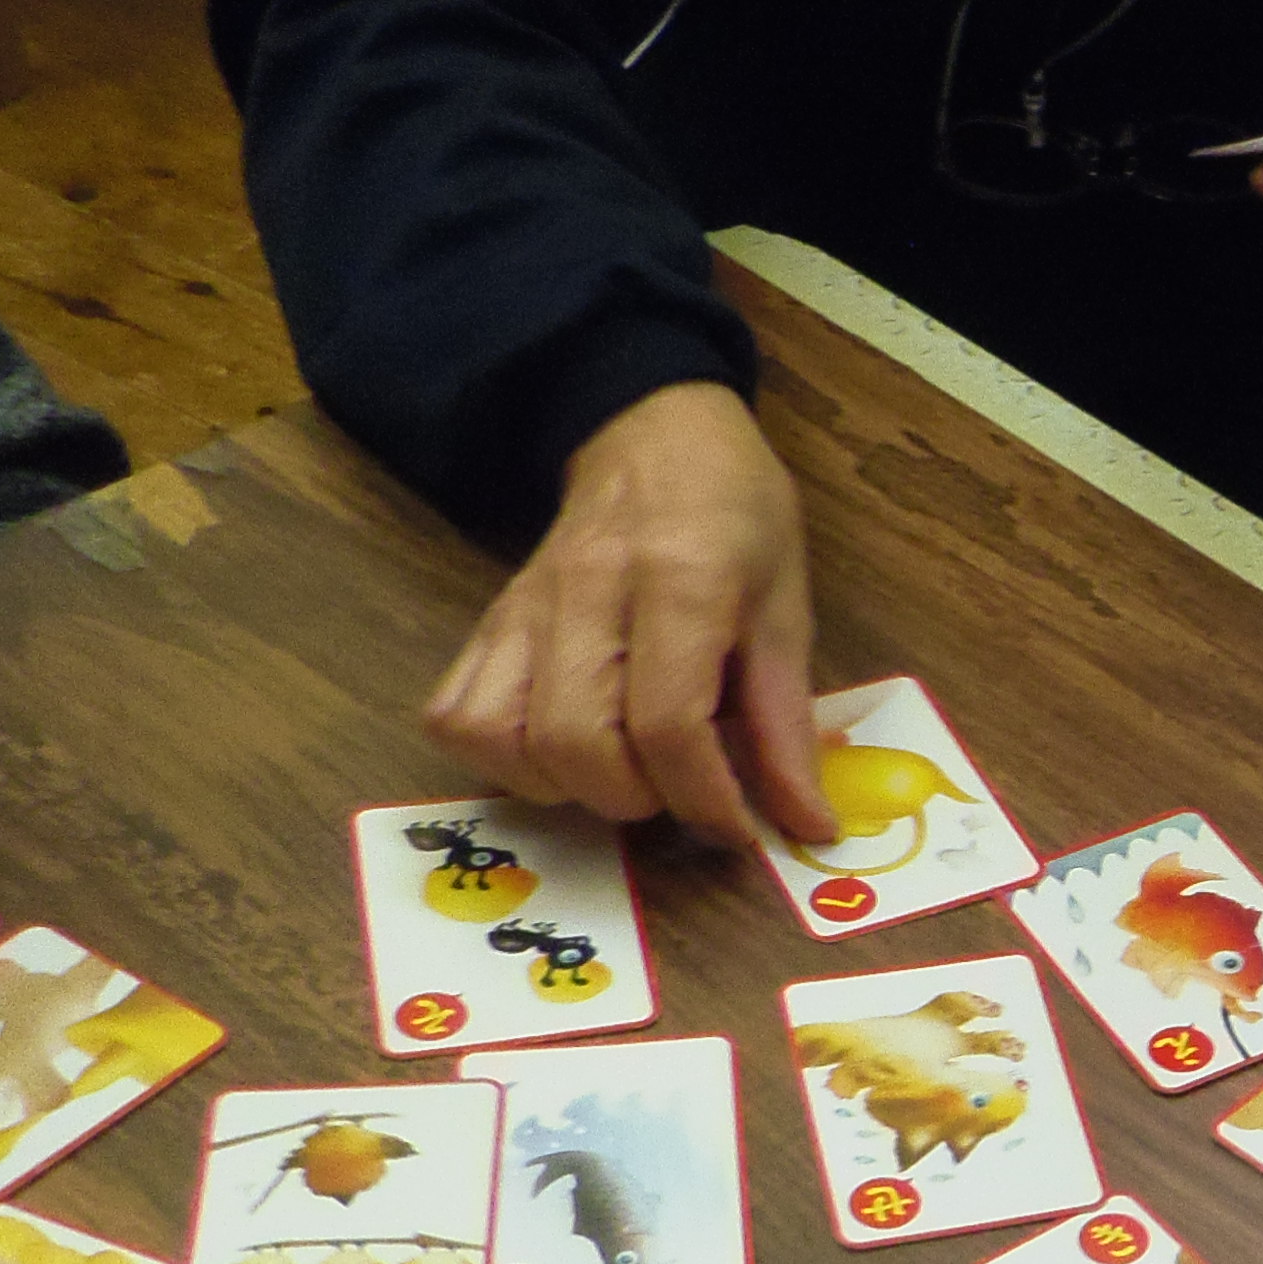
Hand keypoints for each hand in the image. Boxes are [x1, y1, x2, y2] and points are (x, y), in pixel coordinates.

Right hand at [421, 380, 832, 851]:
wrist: (654, 434)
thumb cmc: (736, 516)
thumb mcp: (787, 605)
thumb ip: (787, 721)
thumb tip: (807, 825)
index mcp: (681, 579)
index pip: (669, 723)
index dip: (705, 799)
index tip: (738, 829)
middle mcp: (589, 591)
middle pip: (577, 740)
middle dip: (635, 798)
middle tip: (679, 791)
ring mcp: (524, 606)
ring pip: (503, 736)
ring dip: (565, 786)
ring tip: (620, 773)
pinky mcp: (488, 620)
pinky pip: (455, 714)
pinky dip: (501, 759)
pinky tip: (558, 755)